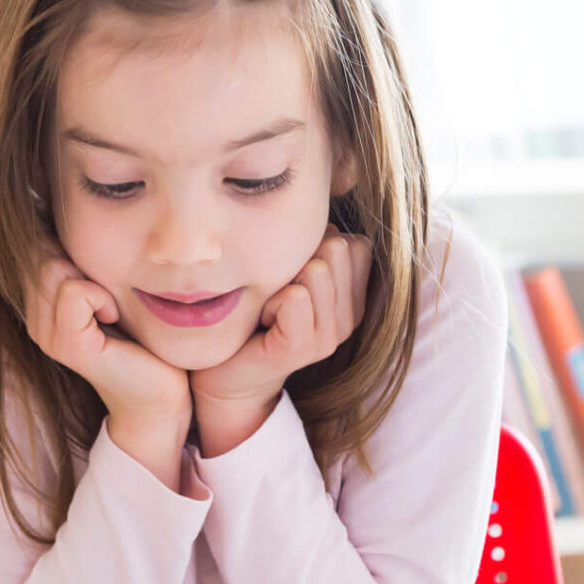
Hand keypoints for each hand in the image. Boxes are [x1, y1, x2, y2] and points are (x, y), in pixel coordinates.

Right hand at [23, 247, 189, 429]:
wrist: (161, 393)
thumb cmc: (142, 338)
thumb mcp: (108, 290)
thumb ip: (85, 262)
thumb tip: (67, 215)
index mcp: (41, 304)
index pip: (35, 247)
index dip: (66, 247)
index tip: (99, 278)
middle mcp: (36, 320)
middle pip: (43, 255)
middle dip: (80, 261)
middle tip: (110, 294)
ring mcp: (47, 336)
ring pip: (54, 269)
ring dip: (94, 279)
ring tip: (112, 307)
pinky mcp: (69, 346)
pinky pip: (74, 292)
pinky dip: (101, 297)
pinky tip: (114, 317)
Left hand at [191, 225, 371, 426]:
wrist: (228, 373)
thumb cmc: (257, 314)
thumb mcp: (292, 274)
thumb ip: (316, 246)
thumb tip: (327, 210)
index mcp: (354, 297)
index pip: (355, 243)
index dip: (316, 248)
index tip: (294, 277)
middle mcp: (350, 317)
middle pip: (335, 248)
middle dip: (296, 261)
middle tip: (278, 294)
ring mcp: (329, 336)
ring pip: (315, 269)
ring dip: (280, 282)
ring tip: (269, 309)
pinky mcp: (302, 348)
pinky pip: (294, 296)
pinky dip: (270, 301)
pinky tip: (262, 322)